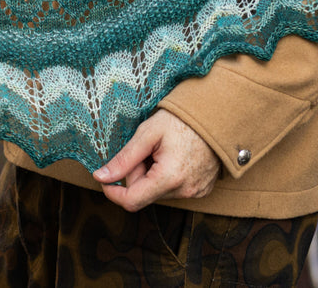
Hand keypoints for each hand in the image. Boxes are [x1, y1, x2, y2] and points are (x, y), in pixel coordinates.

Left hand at [92, 109, 220, 211]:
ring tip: (163, 151)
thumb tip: (100, 177)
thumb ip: (124, 159)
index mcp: (169, 178)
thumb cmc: (181, 120)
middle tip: (146, 150)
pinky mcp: (202, 190)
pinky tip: (175, 158)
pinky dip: (167, 177)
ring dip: (152, 175)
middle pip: (144, 193)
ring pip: (157, 191)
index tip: (105, 178)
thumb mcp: (147, 133)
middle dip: (137, 174)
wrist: (216, 115)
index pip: (131, 201)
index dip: (113, 192)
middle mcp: (184, 191)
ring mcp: (195, 192)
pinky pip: (174, 190)